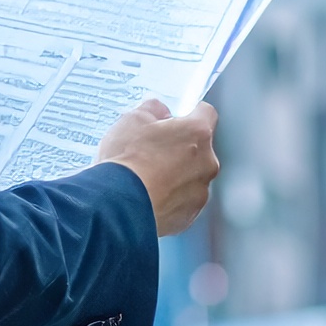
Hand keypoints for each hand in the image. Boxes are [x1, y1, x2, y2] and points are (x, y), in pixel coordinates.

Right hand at [93, 98, 218, 236]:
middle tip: (153, 151)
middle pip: (200, 149)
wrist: (119, 205)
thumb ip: (152, 110)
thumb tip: (159, 112)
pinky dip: (170, 199)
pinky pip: (183, 202)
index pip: (206, 113)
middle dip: (180, 148)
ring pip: (192, 177)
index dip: (190, 114)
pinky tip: (148, 197)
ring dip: (176, 175)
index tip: (177, 120)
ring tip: (147, 178)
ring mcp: (200, 192)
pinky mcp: (189, 216)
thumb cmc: (128, 161)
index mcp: (197, 133)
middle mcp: (206, 163)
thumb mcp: (131, 120)